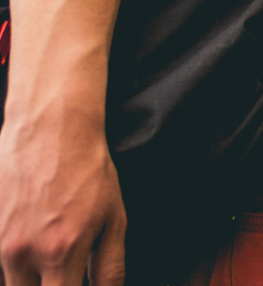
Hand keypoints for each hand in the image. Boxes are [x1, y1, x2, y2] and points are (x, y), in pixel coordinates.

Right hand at [0, 116, 126, 285]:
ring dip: (29, 278)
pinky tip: (33, 236)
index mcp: (60, 253)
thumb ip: (109, 267)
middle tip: (62, 274)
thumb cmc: (87, 170)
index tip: (75, 285)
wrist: (50, 129)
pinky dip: (13, 260)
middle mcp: (21, 252)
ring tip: (51, 253)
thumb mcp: (114, 218)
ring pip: (9, 281)